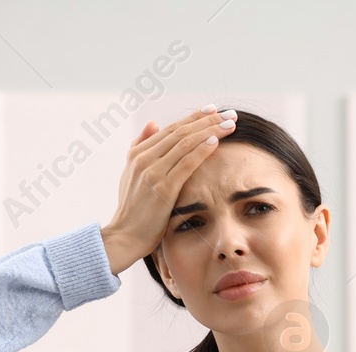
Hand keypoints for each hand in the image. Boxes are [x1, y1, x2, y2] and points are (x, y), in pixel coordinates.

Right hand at [99, 105, 236, 275]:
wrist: (125, 236)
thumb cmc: (133, 210)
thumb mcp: (131, 174)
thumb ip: (141, 147)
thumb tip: (153, 123)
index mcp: (137, 153)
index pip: (171, 129)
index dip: (194, 118)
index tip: (213, 110)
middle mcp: (144, 158)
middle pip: (181, 132)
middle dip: (208, 120)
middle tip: (230, 113)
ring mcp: (152, 172)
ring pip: (185, 143)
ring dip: (211, 131)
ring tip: (230, 124)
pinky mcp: (163, 188)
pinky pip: (186, 164)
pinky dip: (201, 150)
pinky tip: (216, 141)